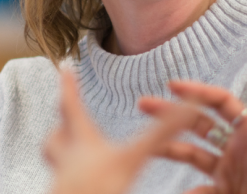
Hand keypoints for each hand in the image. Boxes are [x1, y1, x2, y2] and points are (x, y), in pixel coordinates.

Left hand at [45, 70, 185, 193]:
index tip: (64, 66)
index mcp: (84, 144)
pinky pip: (63, 183)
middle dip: (61, 123)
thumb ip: (163, 132)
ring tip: (74, 149)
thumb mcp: (135, 158)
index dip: (69, 85)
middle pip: (55, 136)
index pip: (71, 107)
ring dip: (63, 150)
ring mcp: (62, 183)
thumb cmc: (100, 190)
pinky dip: (72, 177)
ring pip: (56, 160)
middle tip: (65, 113)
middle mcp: (68, 161)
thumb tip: (191, 105)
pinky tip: (84, 182)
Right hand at [139, 74, 246, 193]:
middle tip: (142, 104)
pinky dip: (186, 192)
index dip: (197, 92)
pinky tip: (178, 192)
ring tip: (141, 149)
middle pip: (197, 125)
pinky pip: (199, 192)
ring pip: (191, 157)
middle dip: (170, 113)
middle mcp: (237, 149)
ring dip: (167, 149)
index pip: (221, 104)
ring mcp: (229, 174)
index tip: (173, 85)